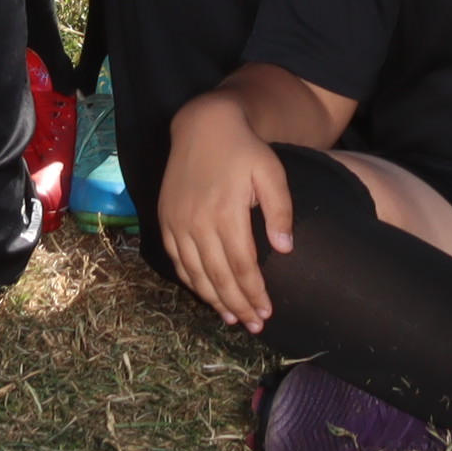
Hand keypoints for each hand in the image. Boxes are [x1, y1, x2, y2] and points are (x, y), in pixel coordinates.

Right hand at [158, 91, 294, 331]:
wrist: (203, 126)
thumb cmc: (244, 150)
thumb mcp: (272, 173)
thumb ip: (280, 211)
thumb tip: (285, 250)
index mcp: (226, 212)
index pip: (242, 266)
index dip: (254, 293)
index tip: (267, 312)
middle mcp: (197, 222)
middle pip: (218, 276)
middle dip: (238, 305)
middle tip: (254, 325)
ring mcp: (177, 222)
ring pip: (196, 273)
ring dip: (214, 300)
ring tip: (233, 317)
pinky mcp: (166, 220)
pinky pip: (177, 260)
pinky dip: (192, 282)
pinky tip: (206, 293)